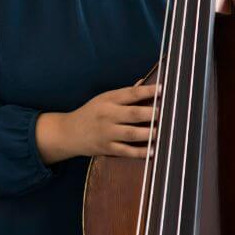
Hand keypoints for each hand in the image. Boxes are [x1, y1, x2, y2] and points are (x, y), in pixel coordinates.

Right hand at [37, 83, 158, 163]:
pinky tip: (153, 151)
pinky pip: (126, 151)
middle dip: (150, 114)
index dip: (147, 91)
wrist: (68, 133)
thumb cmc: (91, 112)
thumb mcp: (104, 98)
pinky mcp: (107, 148)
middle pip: (133, 114)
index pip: (131, 94)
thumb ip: (126, 93)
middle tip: (165, 113)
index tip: (162, 89)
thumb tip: (145, 81)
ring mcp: (107, 133)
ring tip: (162, 132)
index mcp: (109, 99)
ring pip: (131, 134)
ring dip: (148, 133)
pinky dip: (140, 152)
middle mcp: (108, 115)